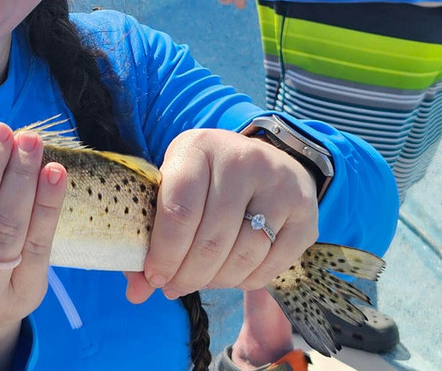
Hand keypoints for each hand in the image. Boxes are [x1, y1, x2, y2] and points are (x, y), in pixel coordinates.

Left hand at [124, 129, 318, 303]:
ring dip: (216, 280)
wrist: (266, 161)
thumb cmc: (207, 180)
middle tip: (174, 286)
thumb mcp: (174, 189)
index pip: (180, 210)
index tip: (154, 277)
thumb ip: (152, 236)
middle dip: (187, 275)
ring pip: (243, 255)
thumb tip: (137, 293)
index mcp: (199, 147)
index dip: (164, 253)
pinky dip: (246, 280)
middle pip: (212, 239)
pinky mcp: (304, 211)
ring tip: (202, 280)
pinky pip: (272, 265)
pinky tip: (231, 274)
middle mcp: (242, 159)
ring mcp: (279, 183)